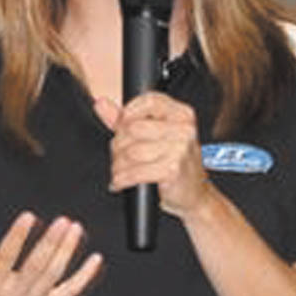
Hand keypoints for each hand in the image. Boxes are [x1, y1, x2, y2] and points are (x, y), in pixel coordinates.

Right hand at [0, 212, 102, 295]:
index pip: (6, 257)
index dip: (17, 236)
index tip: (28, 217)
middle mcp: (14, 295)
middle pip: (36, 265)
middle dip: (51, 242)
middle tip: (62, 221)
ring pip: (54, 274)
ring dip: (67, 251)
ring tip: (75, 229)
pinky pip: (69, 292)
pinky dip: (84, 276)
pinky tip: (94, 259)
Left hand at [94, 92, 209, 220]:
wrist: (194, 195)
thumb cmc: (174, 164)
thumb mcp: (153, 136)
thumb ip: (125, 119)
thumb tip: (100, 104)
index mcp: (182, 115)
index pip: (149, 101)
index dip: (127, 113)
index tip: (120, 126)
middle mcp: (184, 129)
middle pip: (133, 128)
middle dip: (118, 145)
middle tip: (118, 156)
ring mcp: (180, 149)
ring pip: (131, 152)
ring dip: (118, 165)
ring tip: (119, 171)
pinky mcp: (172, 170)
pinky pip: (135, 172)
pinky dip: (122, 179)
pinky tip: (120, 182)